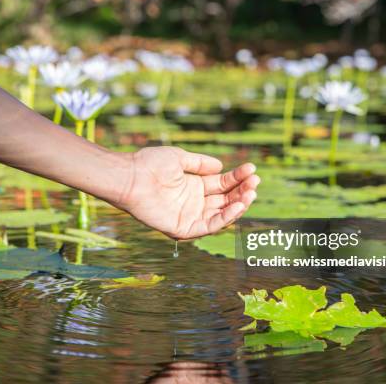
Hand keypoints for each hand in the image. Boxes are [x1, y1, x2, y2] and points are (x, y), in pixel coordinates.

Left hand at [117, 146, 258, 239]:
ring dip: (238, 205)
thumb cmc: (149, 164)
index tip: (252, 169)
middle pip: (225, 200)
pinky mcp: (183, 228)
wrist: (130, 177)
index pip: (222, 184)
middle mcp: (194, 202)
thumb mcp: (180, 158)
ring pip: (221, 215)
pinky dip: (225, 218)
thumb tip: (220, 167)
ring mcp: (189, 216)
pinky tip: (237, 206)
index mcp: (194, 186)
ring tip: (251, 193)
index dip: (238, 177)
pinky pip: (208, 227)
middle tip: (255, 181)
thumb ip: (200, 164)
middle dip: (242, 191)